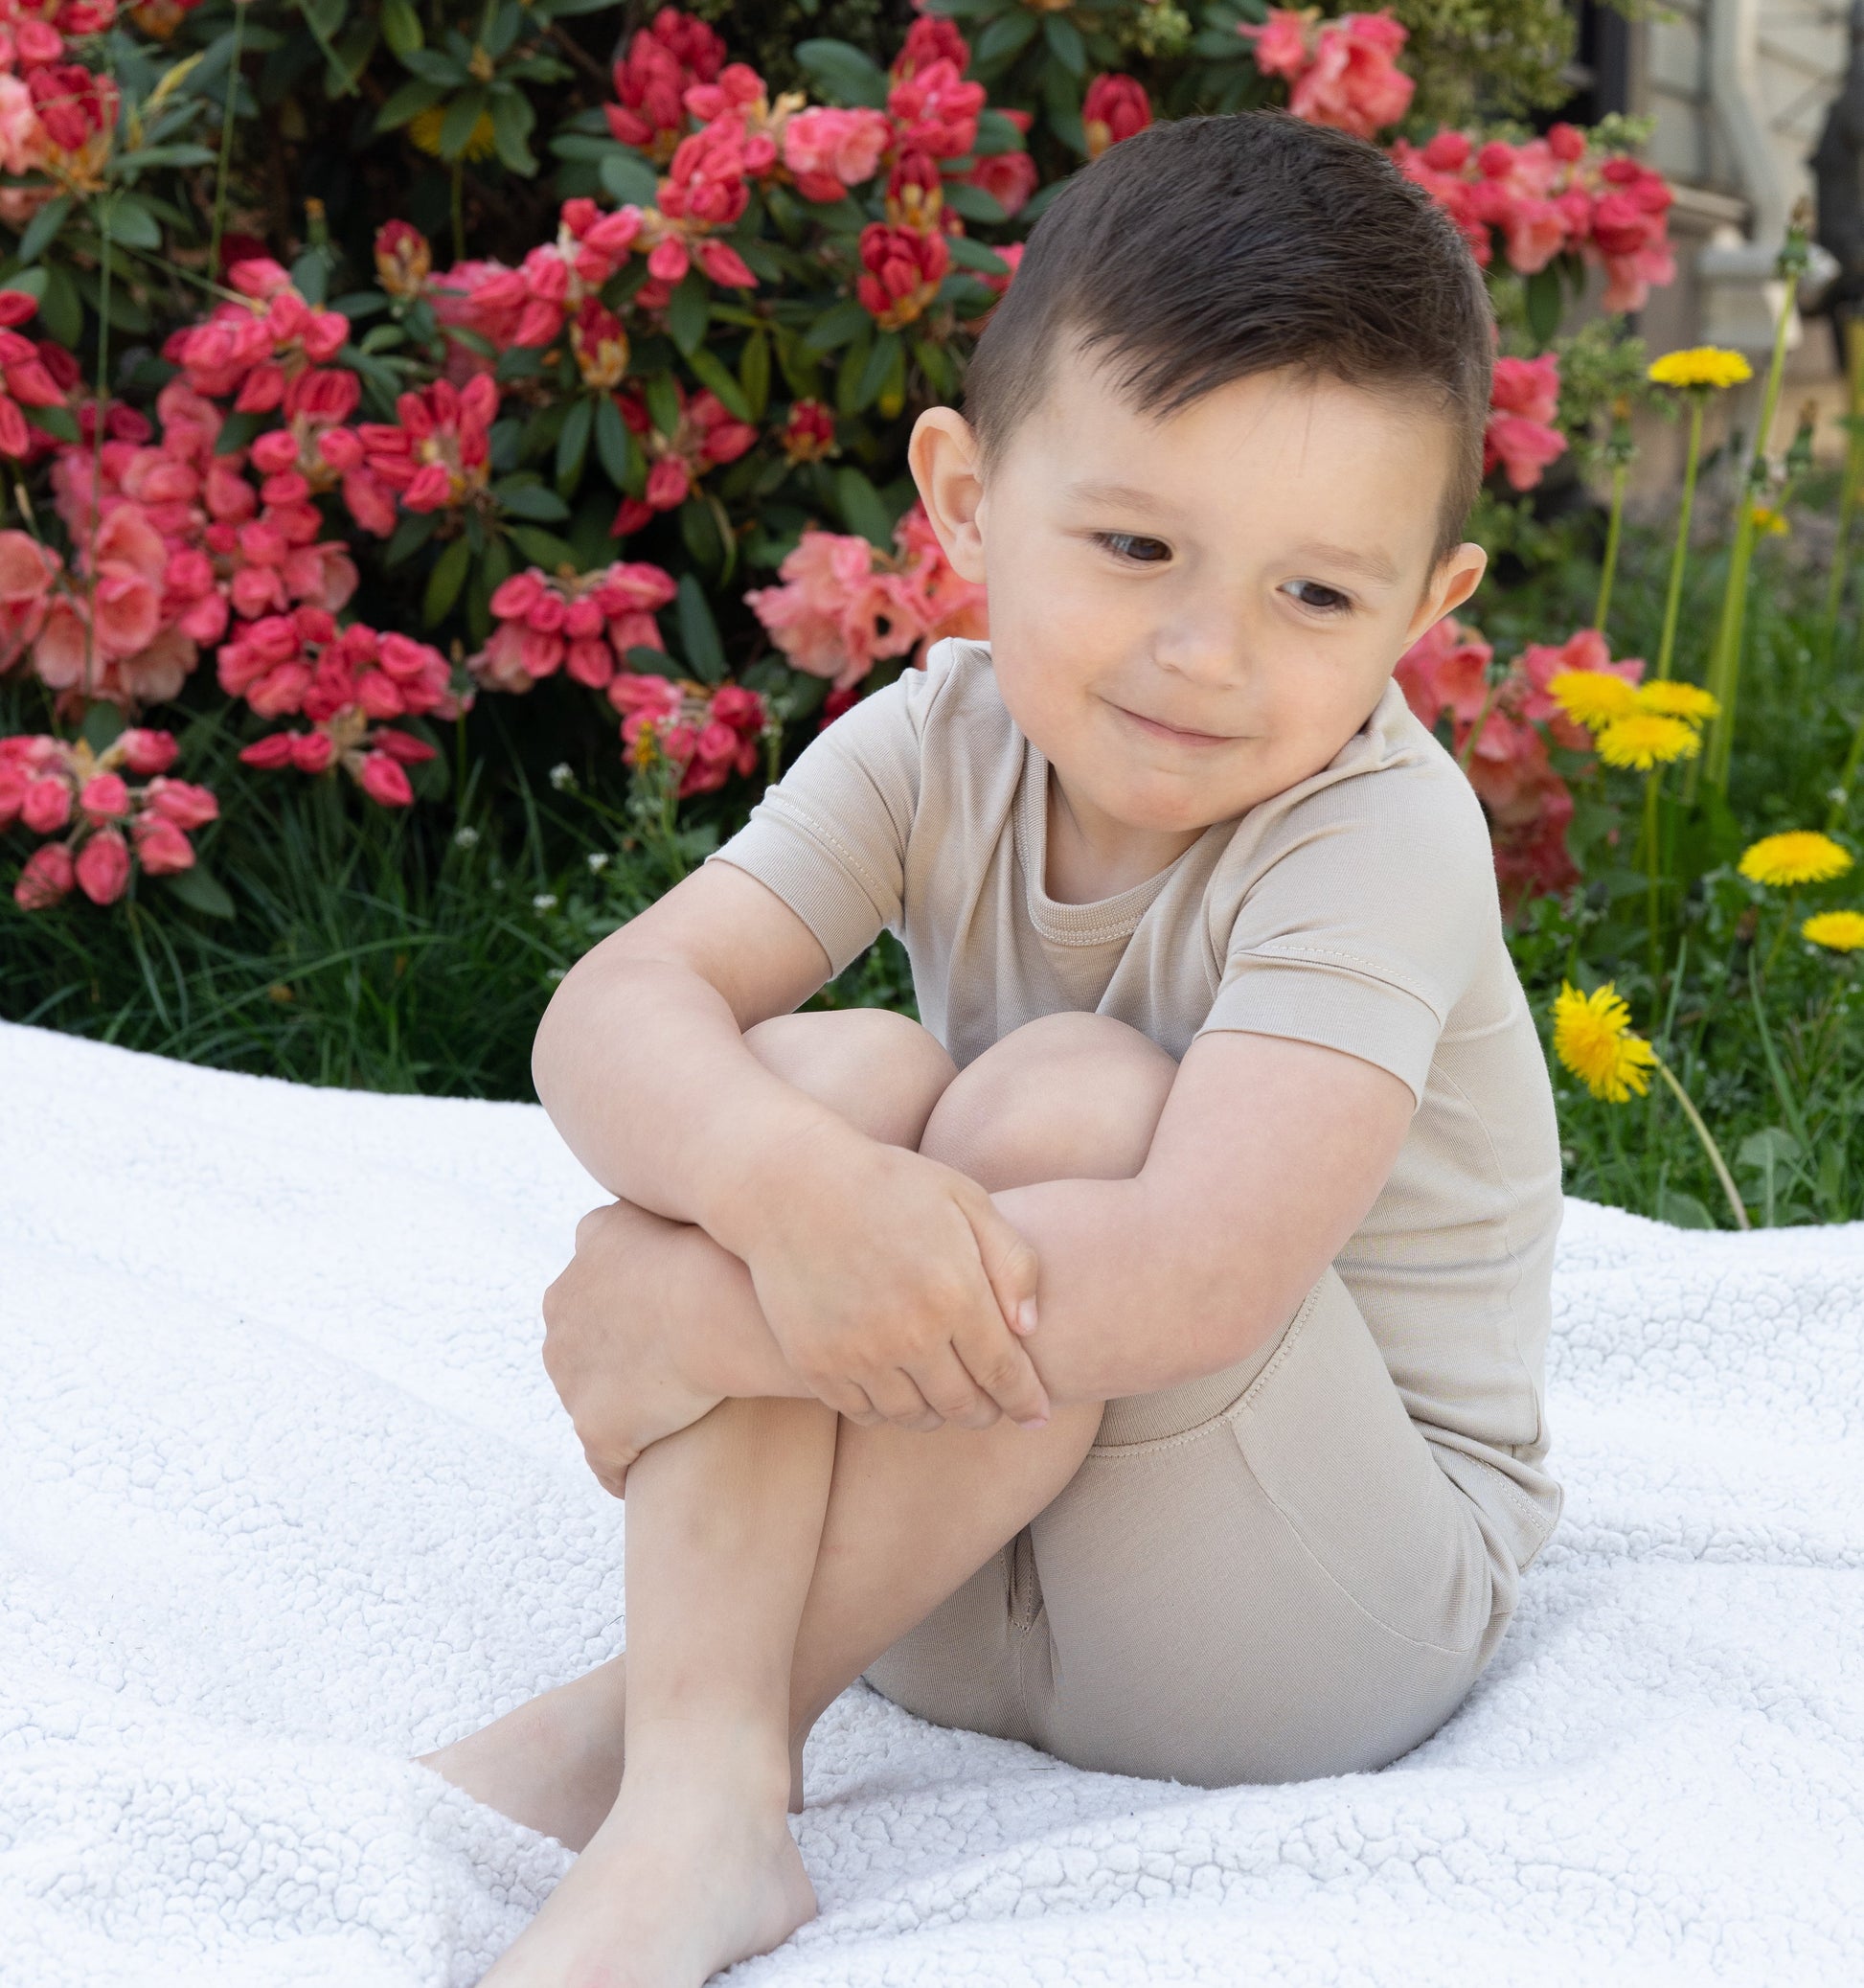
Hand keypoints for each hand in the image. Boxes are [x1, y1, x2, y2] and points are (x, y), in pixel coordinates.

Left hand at [541, 1201, 724, 1496]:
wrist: (719, 1303)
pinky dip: (625, 1467)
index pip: (602, 1281)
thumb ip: (687, 1203)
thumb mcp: (694, 1201)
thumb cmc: (725, 1247)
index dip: (640, 1304)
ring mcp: (572, 1373)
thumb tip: (715, 1185)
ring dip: (627, 1413)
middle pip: (586, 1341)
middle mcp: (563, 1312)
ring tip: (676, 1427)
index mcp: (587, 1253)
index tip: (679, 1320)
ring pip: (593, 1398)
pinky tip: (659, 1473)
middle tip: (681, 1373)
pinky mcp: (596, 1426)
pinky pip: (607, 1459)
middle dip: (620, 1358)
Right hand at [737, 1137, 1048, 1433]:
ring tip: (942, 1396)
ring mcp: (858, 1354)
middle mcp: (909, 1334)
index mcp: (955, 1293)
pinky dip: (886, 1409)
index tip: (1037, 1417)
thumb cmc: (889, 1185)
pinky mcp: (817, 1364)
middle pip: (962, 1406)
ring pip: (913, 1417)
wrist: (790, 1184)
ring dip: (936, 1414)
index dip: (1026, 1403)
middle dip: (985, 1413)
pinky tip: (894, 1387)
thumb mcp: (965, 1199)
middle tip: (990, 1407)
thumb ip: (1013, 1262)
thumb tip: (1029, 1329)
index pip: (1004, 1374)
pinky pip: (863, 1413)